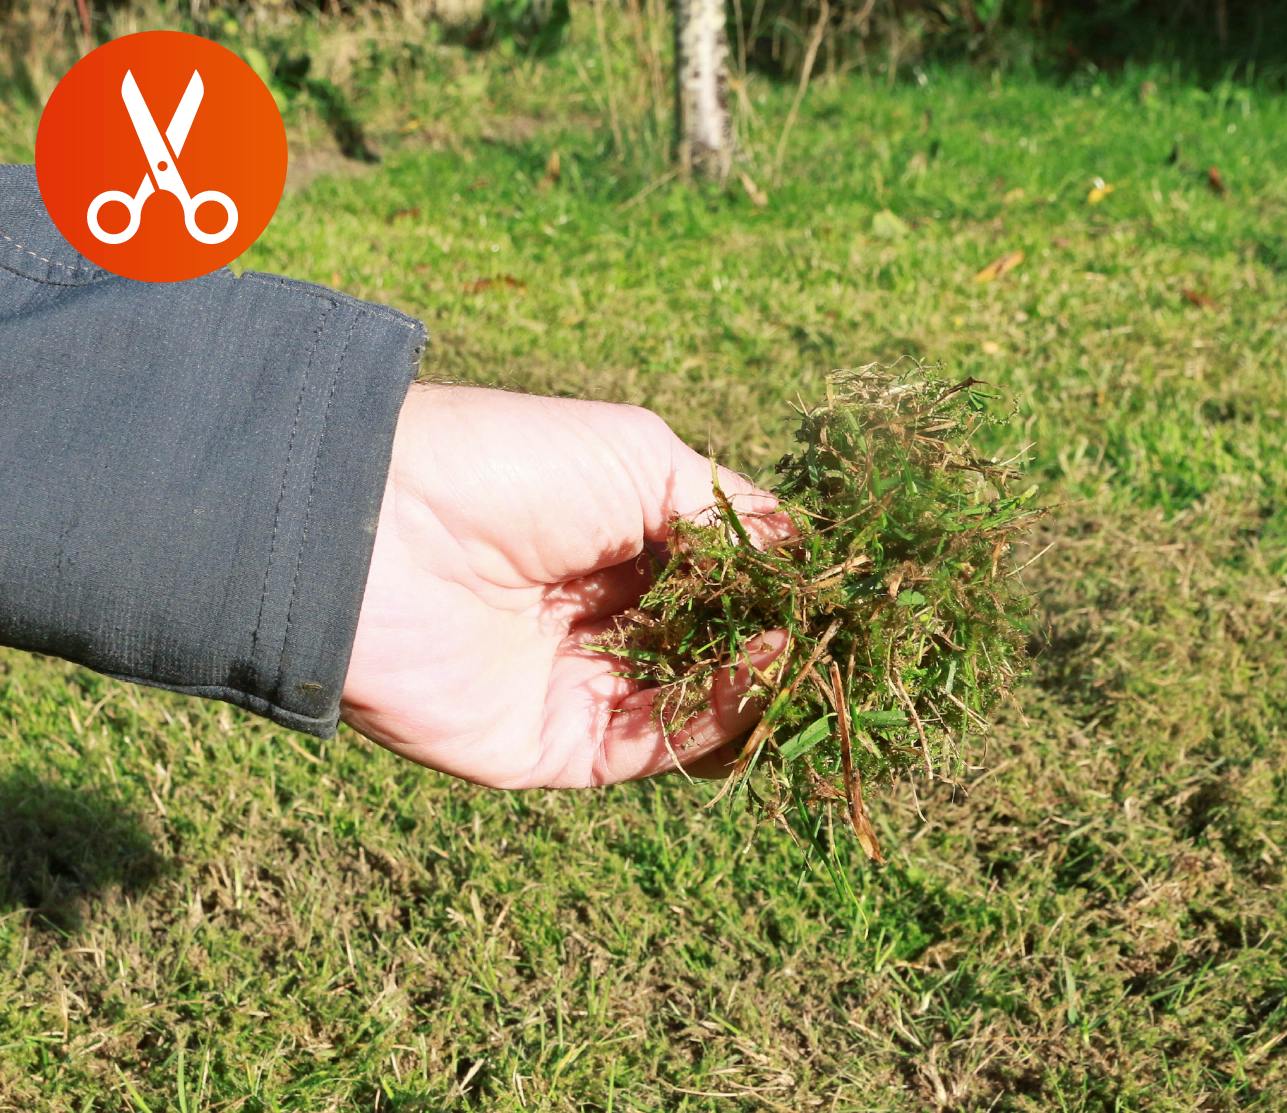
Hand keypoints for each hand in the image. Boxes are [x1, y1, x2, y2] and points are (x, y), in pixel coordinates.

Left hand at [340, 384, 790, 787]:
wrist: (386, 527)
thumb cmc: (515, 468)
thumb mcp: (640, 457)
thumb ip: (724, 512)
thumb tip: (798, 554)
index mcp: (612, 547)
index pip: (713, 581)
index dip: (769, 583)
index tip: (824, 581)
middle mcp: (599, 620)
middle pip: (708, 646)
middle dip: (768, 637)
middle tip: (823, 627)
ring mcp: (577, 686)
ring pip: (691, 702)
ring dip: (751, 679)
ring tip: (796, 644)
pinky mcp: (554, 748)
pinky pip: (651, 745)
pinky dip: (711, 717)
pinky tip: (756, 672)